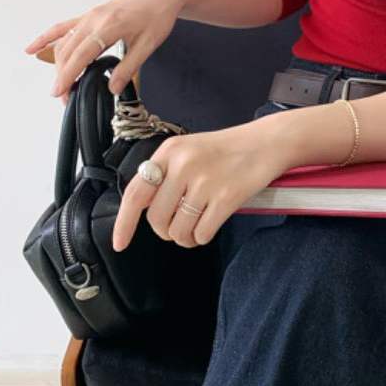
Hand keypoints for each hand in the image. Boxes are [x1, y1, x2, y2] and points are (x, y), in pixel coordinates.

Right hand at [22, 0, 184, 105]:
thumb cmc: (157, 17)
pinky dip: (47, 38)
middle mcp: (95, 19)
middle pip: (69, 50)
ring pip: (65, 42)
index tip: (60, 92)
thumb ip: (129, 67)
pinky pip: (63, 27)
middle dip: (62, 76)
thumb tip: (112, 89)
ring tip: (60, 86)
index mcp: (110, 26)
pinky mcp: (89, 15)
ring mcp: (90, 16)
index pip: (82, 55)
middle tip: (64, 98)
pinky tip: (32, 49)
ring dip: (58, 64)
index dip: (69, 75)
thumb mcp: (148, 44)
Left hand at [112, 119, 291, 250]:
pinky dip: (203, 236)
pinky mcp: (226, 197)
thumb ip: (164, 174)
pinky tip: (211, 223)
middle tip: (179, 225)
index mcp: (169, 151)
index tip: (119, 243)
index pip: (135, 192)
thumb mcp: (188, 150)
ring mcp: (205, 181)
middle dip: (166, 231)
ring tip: (196, 226)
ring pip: (178, 230)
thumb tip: (143, 210)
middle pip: (156, 219)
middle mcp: (183, 165)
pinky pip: (201, 234)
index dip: (124, 223)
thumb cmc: (227, 149)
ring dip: (185, 237)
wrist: (266, 142)